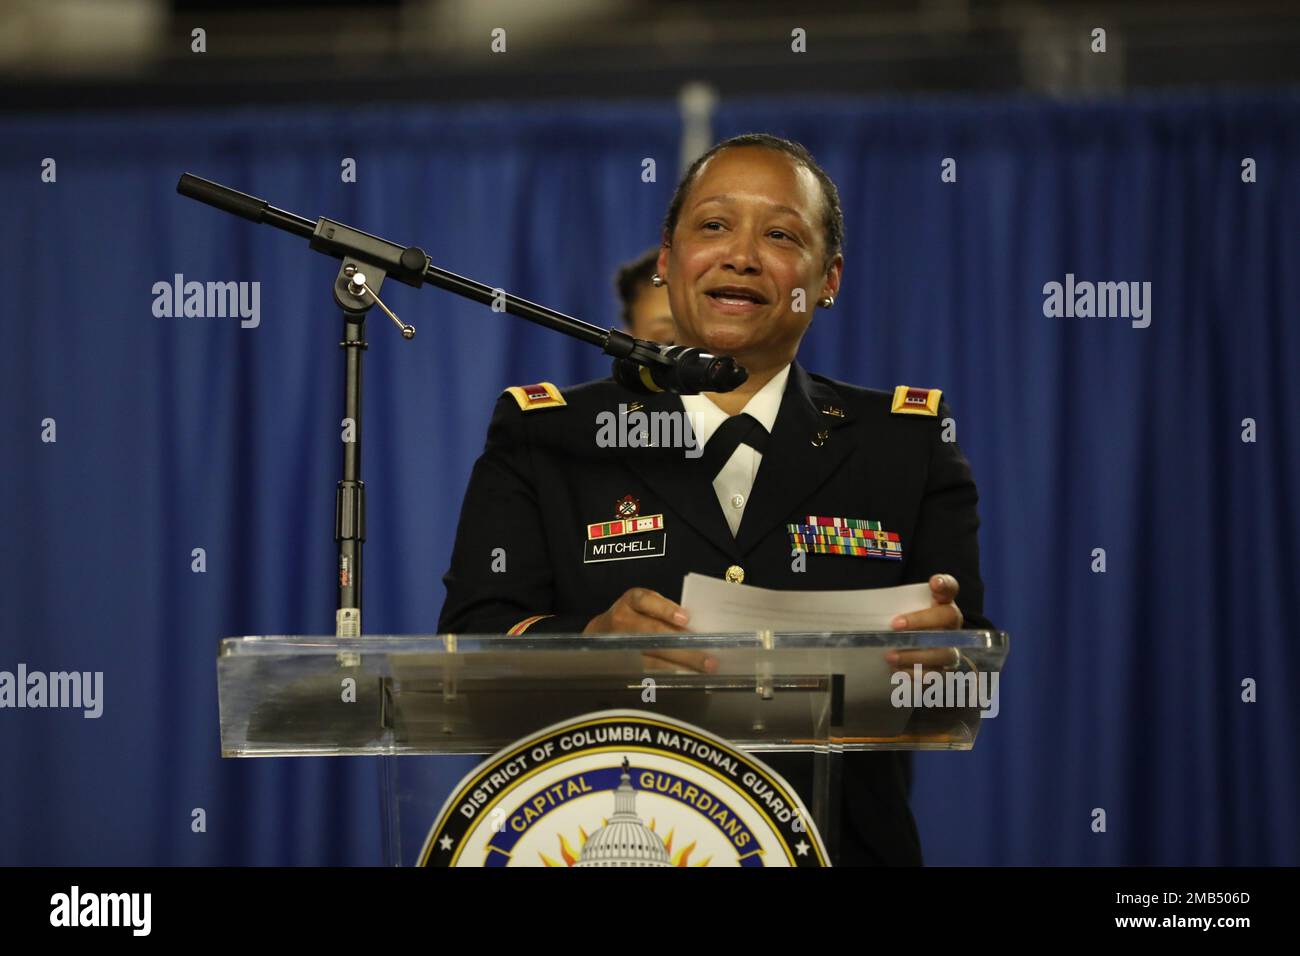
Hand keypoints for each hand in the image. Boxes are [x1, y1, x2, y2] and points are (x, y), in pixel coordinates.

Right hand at [584, 588, 717, 673]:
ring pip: (650, 656)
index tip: (686, 619)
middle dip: (682, 647)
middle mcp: (622, 620)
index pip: (646, 601)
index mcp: (632, 600)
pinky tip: (683, 677)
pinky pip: (645, 671)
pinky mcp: (620, 663)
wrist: (601, 632)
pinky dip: (665, 674)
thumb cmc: (634, 615)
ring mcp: (619, 644)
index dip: (666, 610)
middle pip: (652, 633)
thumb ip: (665, 610)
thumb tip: (698, 627)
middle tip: (708, 658)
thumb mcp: (645, 603)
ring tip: (701, 670)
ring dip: (679, 664)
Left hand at [885, 573, 963, 671]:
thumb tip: (860, 605)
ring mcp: (951, 649)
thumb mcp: (900, 612)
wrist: (910, 654)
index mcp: (942, 604)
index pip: (950, 588)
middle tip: (894, 625)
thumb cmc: (903, 628)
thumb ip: (894, 604)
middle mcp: (952, 625)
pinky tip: (896, 672)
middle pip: (948, 618)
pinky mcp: (944, 672)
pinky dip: (914, 676)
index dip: (944, 584)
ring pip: (943, 652)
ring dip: (915, 655)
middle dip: (921, 622)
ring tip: (890, 657)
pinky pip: (935, 676)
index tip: (934, 583)